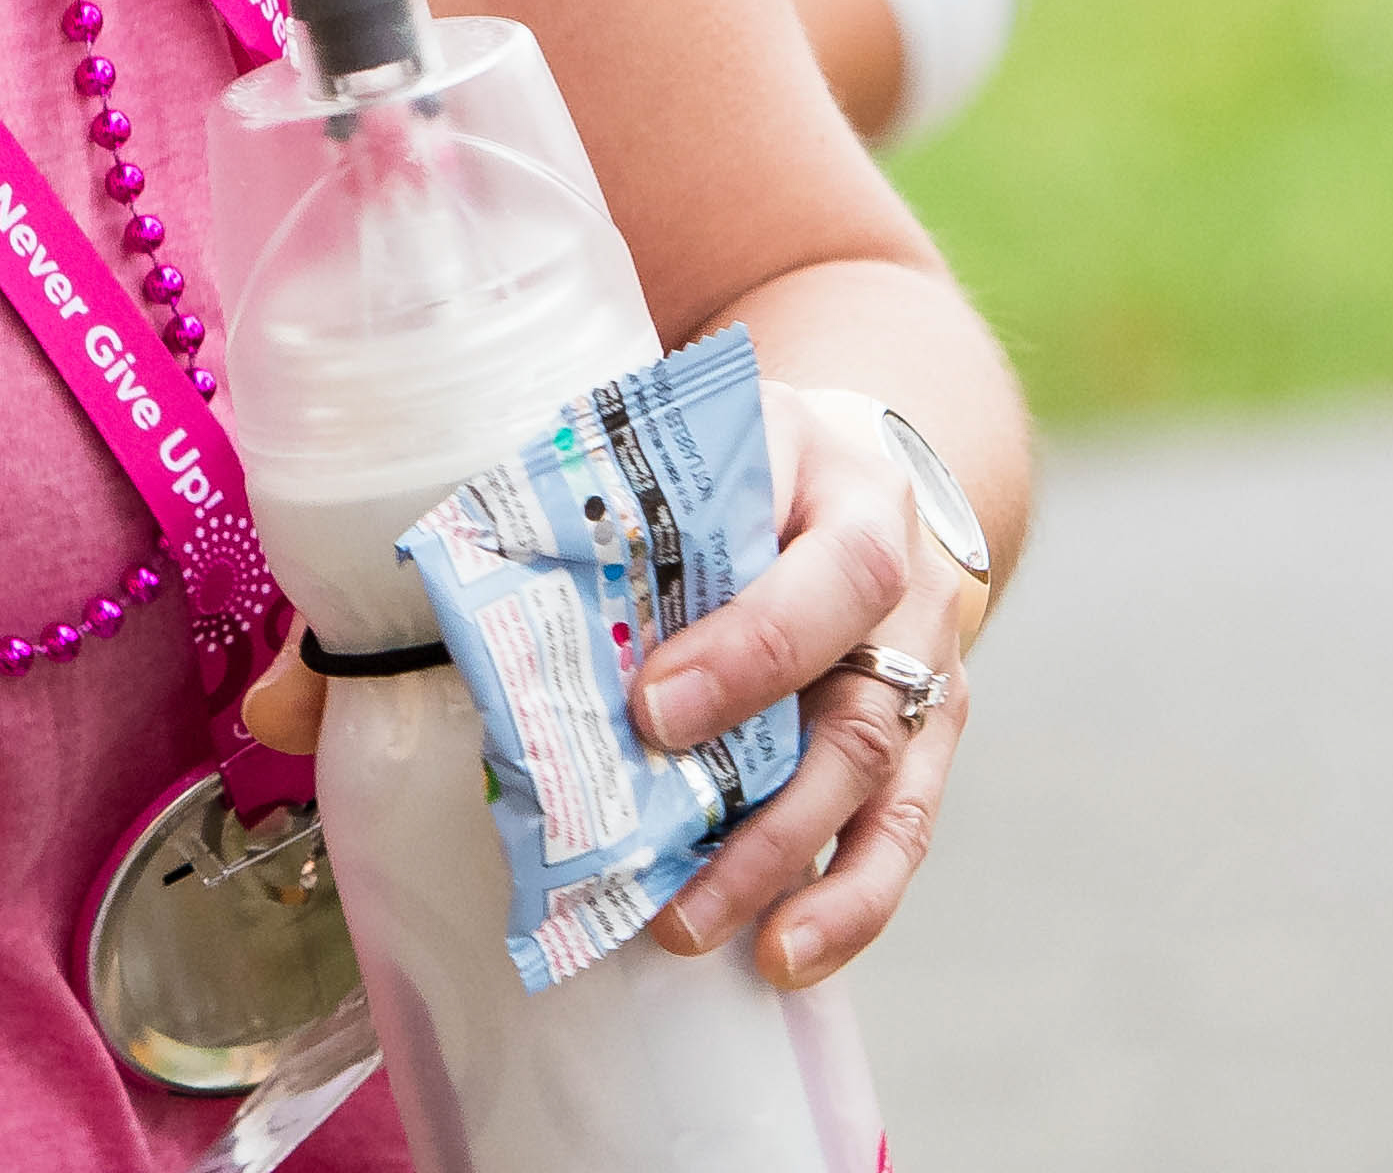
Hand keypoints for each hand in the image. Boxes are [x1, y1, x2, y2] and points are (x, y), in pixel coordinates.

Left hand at [630, 380, 982, 985]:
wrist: (859, 466)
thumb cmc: (749, 458)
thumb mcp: (694, 440)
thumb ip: (610, 506)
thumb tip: (463, 611)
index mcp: (854, 496)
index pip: (831, 578)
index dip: (748, 652)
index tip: (651, 710)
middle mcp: (909, 596)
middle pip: (858, 714)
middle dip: (763, 807)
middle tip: (667, 873)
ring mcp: (928, 674)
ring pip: (881, 789)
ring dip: (794, 872)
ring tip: (706, 932)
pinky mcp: (929, 738)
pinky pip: (903, 831)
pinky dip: (850, 901)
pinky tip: (786, 953)